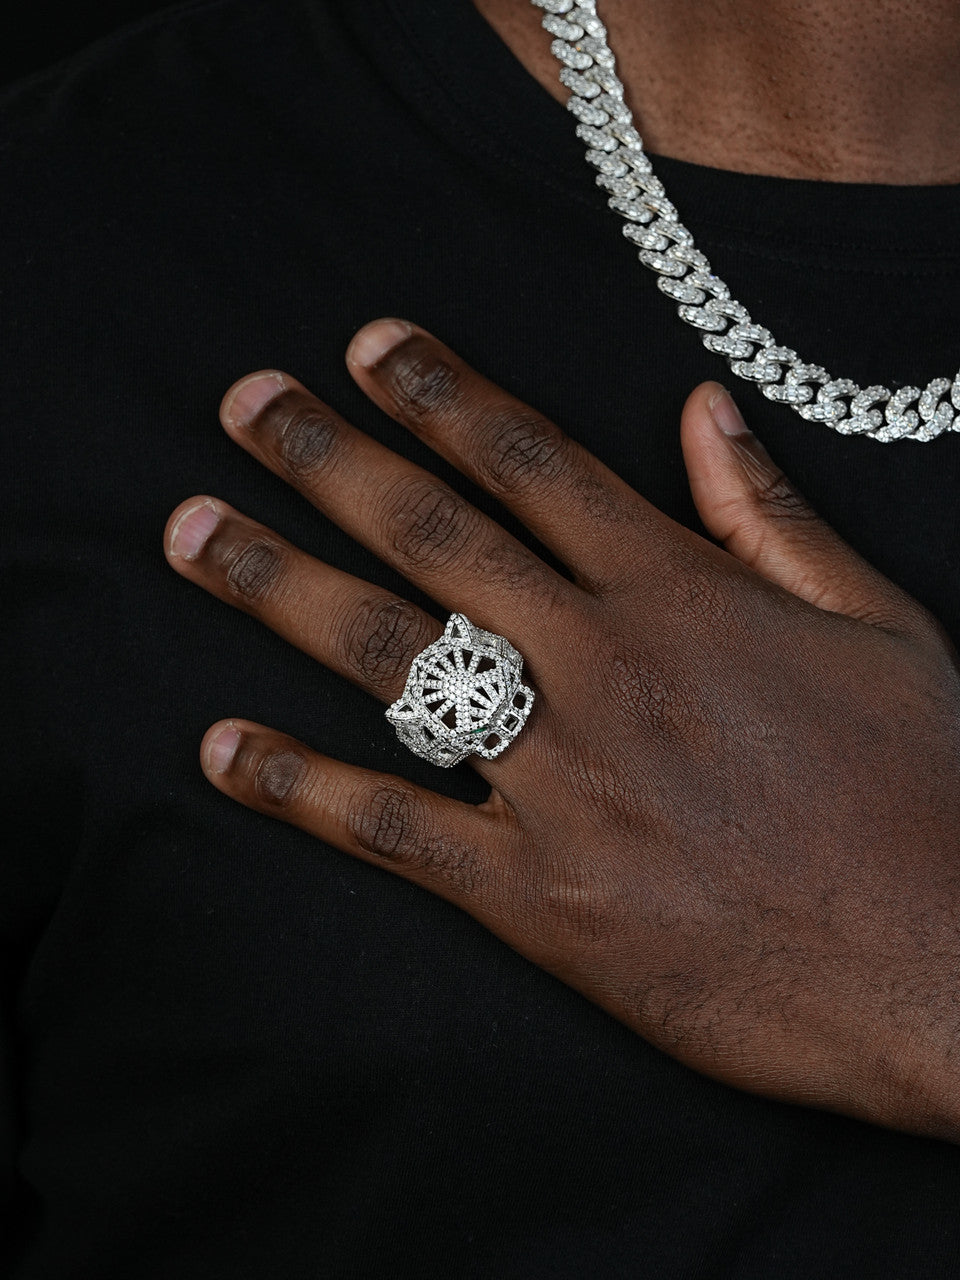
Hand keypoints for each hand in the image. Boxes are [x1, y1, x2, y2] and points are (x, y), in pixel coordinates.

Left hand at [164, 320, 959, 1140]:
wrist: (945, 966)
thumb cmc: (923, 788)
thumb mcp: (878, 625)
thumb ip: (772, 513)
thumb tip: (700, 409)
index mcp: (682, 595)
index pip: (535, 466)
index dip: (443, 395)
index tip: (367, 345)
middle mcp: (603, 669)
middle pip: (436, 539)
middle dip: (329, 459)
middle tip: (243, 406)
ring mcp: (563, 782)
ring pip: (394, 663)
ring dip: (280, 586)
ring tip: (193, 533)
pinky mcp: (540, 897)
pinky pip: (394, 829)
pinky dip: (300, 788)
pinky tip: (220, 750)